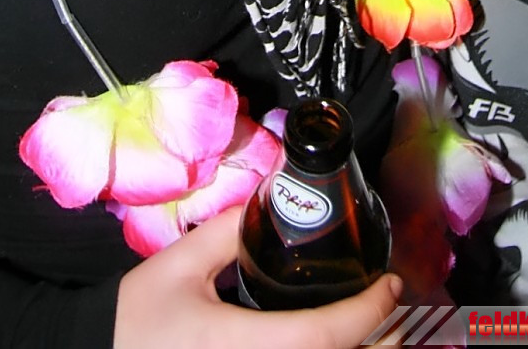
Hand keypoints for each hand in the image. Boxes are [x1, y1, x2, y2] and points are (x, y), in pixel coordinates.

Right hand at [114, 206, 402, 348]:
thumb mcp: (179, 263)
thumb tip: (270, 194)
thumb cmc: (135, 318)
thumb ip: (229, 229)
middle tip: (392, 305)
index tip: (392, 282)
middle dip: (380, 341)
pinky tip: (331, 342)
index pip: (325, 335)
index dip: (369, 312)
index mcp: (245, 345)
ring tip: (374, 327)